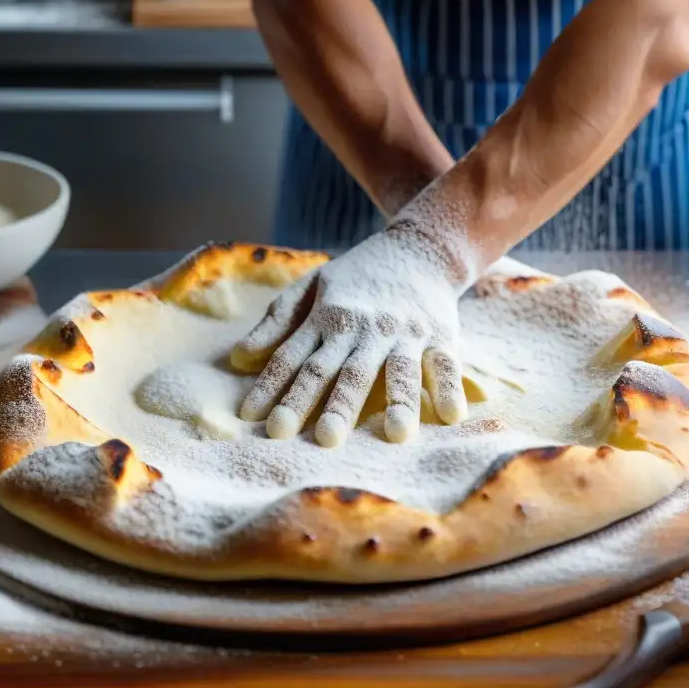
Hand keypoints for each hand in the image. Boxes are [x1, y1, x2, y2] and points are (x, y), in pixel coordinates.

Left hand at [230, 219, 473, 446]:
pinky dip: (450, 389)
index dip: (276, 389)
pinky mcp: (440, 335)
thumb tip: (238, 357)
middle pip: (347, 371)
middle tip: (324, 440)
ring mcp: (405, 333)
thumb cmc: (358, 275)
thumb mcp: (311, 286)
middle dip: (336, 405)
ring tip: (395, 434)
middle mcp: (365, 328)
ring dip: (399, 402)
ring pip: (399, 370)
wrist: (419, 247)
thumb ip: (278, 322)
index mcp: (328, 317)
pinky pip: (446, 365)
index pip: (296, 359)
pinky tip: (450, 416)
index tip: (258, 422)